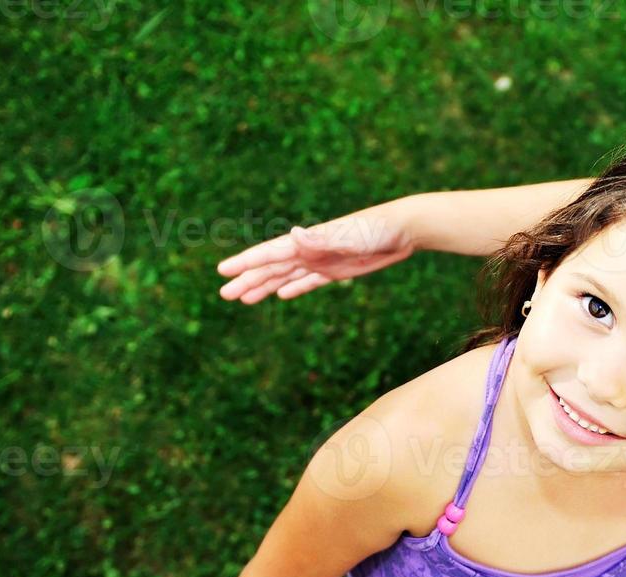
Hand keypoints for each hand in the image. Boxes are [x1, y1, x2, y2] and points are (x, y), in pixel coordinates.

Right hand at [216, 206, 414, 303]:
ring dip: (266, 286)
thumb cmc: (376, 229)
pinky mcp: (338, 270)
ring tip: (245, 299)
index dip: (245, 263)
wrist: (403, 230)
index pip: (269, 254)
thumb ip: (320, 239)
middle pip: (271, 268)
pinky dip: (295, 288)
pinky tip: (282, 295)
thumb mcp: (348, 237)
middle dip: (248, 280)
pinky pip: (310, 282)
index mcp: (307, 242)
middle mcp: (309, 251)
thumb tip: (294, 234)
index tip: (222, 271)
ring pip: (286, 277)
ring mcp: (322, 260)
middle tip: (224, 294)